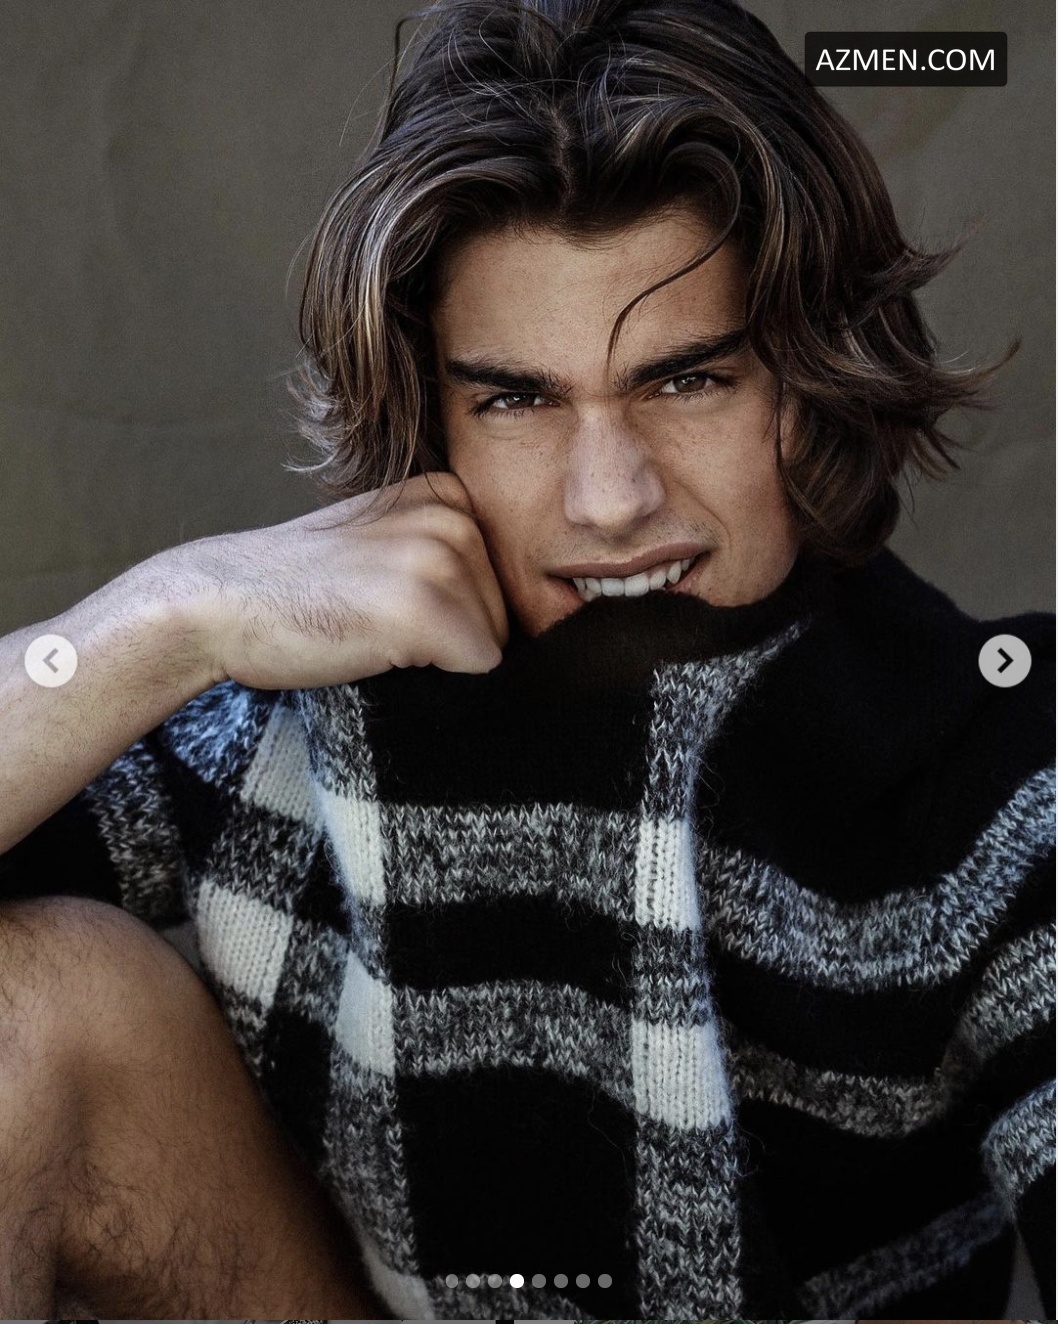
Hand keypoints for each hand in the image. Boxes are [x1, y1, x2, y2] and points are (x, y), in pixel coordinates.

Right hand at [179, 472, 508, 689]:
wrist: (223, 600)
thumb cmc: (303, 587)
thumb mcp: (386, 546)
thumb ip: (449, 559)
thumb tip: (535, 614)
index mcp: (448, 493)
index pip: (505, 583)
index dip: (459, 614)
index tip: (394, 605)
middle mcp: (452, 515)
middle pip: (506, 615)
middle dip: (454, 637)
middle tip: (376, 621)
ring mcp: (437, 556)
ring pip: (493, 643)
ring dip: (439, 657)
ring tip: (372, 630)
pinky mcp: (422, 606)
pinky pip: (478, 667)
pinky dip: (433, 677)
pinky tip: (372, 647)